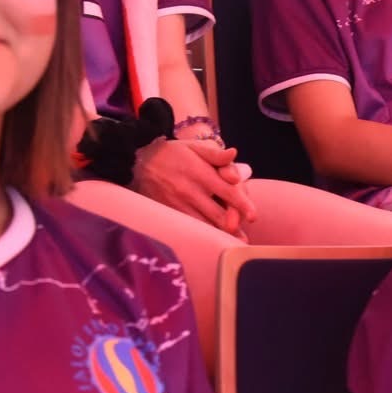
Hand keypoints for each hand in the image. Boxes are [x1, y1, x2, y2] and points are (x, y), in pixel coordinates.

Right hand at [133, 137, 255, 236]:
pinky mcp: (170, 213)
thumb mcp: (194, 147)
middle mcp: (190, 191)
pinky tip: (213, 243)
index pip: (227, 191)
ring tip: (235, 244)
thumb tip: (234, 154)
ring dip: (220, 236)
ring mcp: (179, 204)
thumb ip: (216, 154)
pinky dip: (203, 236)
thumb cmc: (172, 154)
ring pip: (204, 226)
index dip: (242, 204)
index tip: (254, 217)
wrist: (138, 162)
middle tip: (245, 238)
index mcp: (200, 173)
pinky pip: (190, 228)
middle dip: (233, 226)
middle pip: (218, 214)